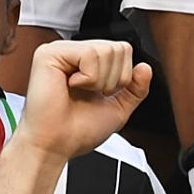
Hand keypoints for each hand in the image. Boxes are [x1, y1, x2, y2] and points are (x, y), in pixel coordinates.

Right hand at [17, 40, 151, 160]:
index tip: (103, 94)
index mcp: (87, 63)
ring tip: (80, 91)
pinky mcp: (49, 54)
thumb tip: (145, 67)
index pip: (123, 50)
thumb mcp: (119, 107)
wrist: (57, 145)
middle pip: (119, 48)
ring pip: (107, 50)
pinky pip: (90, 53)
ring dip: (101, 80)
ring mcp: (60, 51)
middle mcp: (73, 53)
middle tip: (91, 94)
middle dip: (115, 79)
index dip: (123, 76)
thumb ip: (136, 87)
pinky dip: (89, 77)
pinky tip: (71, 86)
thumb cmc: (78, 130)